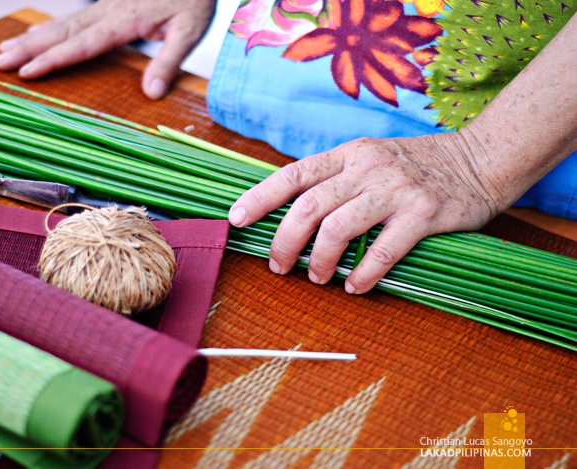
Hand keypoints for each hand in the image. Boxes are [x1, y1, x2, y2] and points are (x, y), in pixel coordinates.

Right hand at [0, 0, 216, 98]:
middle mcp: (108, 11)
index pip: (83, 44)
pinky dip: (50, 27)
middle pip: (62, 32)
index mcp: (125, 20)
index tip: (28, 71)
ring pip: (62, 23)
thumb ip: (169, 61)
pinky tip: (37, 33)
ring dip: (33, 36)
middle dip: (29, 47)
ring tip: (4, 49)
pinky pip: (72, 18)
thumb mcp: (189, 31)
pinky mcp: (107, 4)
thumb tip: (151, 94)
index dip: (54, 59)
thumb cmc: (193, 0)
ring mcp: (105, 6)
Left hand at [228, 132, 505, 293]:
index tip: (236, 219)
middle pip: (308, 207)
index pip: (293, 174)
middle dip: (284, 242)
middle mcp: (367, 168)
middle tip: (279, 266)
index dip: (259, 197)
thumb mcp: (371, 158)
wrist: (480, 159)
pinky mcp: (423, 213)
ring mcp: (395, 190)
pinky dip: (362, 274)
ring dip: (319, 261)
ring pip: (338, 229)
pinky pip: (382, 251)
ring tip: (317, 277)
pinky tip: (354, 286)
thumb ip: (337, 179)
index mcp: (348, 155)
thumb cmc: (416, 166)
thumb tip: (292, 212)